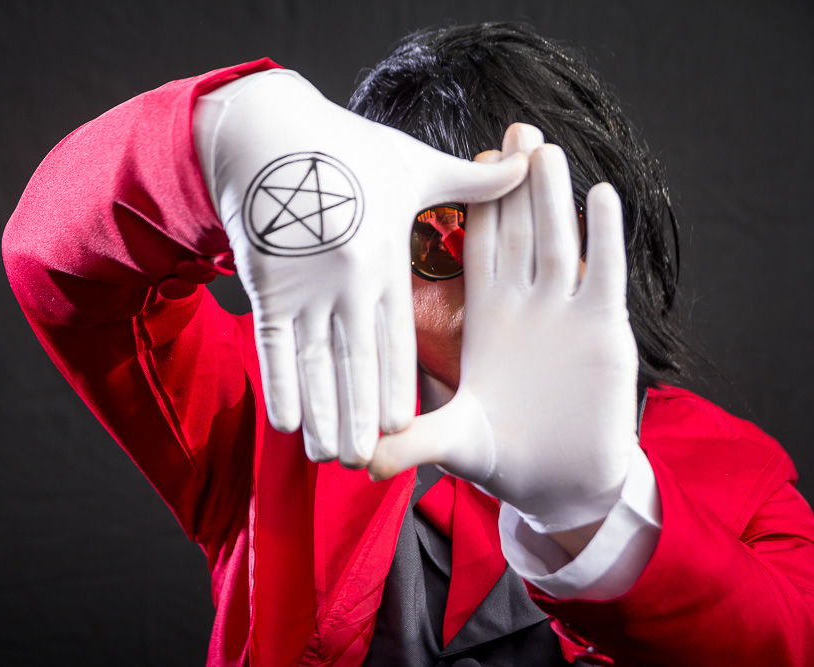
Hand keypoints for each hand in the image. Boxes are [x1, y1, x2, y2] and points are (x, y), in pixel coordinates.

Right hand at [194, 70, 527, 465]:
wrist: (270, 131)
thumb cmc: (343, 148)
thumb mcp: (409, 164)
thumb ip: (469, 180)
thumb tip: (527, 164)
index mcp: (385, 257)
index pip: (394, 335)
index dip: (394, 382)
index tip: (400, 423)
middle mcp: (347, 280)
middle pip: (354, 361)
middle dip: (359, 415)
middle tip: (364, 459)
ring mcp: (303, 286)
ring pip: (314, 363)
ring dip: (321, 413)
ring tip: (329, 455)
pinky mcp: (266, 285)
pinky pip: (273, 343)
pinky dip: (278, 383)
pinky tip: (285, 422)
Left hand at [370, 127, 639, 531]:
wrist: (559, 481)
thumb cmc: (503, 457)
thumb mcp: (453, 443)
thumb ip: (413, 443)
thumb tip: (363, 464)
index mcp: (485, 317)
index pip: (481, 248)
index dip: (477, 205)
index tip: (471, 161)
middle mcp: (526, 306)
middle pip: (521, 230)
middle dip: (517, 181)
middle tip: (516, 129)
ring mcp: (566, 313)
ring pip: (561, 240)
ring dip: (555, 196)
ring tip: (548, 150)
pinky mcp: (604, 330)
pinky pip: (604, 273)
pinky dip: (605, 236)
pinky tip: (603, 196)